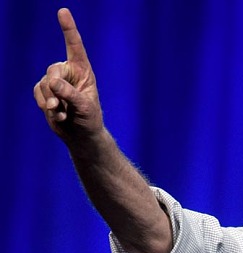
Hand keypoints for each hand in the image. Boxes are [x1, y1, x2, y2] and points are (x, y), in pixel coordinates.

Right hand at [33, 8, 102, 144]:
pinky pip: (38, 92)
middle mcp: (69, 73)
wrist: (80, 135)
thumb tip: (52, 82)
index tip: (63, 11)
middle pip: (53, 70)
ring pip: (44, 83)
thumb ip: (70, 94)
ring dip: (51, 100)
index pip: (75, 46)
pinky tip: (57, 115)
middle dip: (55, 88)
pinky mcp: (46, 92)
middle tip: (59, 104)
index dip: (68, 29)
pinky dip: (44, 104)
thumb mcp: (85, 107)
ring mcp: (56, 82)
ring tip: (62, 112)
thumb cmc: (89, 119)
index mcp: (84, 71)